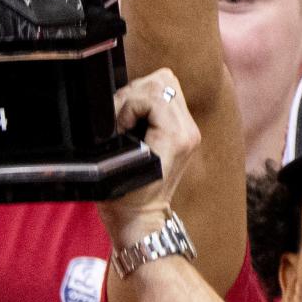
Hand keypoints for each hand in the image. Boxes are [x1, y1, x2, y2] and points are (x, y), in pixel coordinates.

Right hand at [98, 69, 200, 250]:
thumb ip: (119, 127)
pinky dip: (144, 105)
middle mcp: (188, 130)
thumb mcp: (115, 164)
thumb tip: (113, 106)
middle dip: (134, 94)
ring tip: (125, 121)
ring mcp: (188, 130)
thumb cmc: (124, 199)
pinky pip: (164, 98)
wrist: (141, 221)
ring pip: (164, 84)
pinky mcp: (182, 131)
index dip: (128, 103)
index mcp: (177, 137)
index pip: (154, 92)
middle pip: (163, 80)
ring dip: (139, 97)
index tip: (119, 127)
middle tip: (119, 119)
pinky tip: (133, 125)